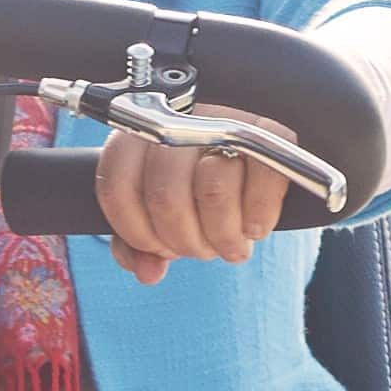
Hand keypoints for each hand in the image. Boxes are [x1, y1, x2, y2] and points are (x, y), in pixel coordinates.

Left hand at [91, 128, 293, 281]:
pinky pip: (262, 181)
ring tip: (232, 246)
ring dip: (223, 237)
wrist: (265, 155)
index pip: (117, 186)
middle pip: (165, 195)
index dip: (136, 231)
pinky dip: (259, 218)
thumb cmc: (205, 189)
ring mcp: (229, 119)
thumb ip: (145, 241)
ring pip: (213, 190)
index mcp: (142, 133)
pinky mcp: (274, 131)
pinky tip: (256, 226)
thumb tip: (148, 272)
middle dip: (184, 241)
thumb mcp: (168, 212)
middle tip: (202, 251)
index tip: (159, 246)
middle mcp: (182, 118)